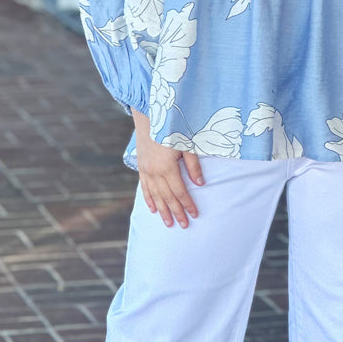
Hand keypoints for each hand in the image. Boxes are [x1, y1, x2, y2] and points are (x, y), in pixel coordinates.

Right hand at [132, 110, 205, 227]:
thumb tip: (201, 183)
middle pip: (167, 197)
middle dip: (176, 212)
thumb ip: (193, 164)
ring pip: (155, 195)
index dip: (188, 204)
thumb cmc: (172, 128)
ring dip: (162, 210)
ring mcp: (146, 170)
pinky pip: (145, 187)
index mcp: (167, 166)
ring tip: (168, 223)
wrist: (148, 116)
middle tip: (184, 225)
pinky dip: (149, 199)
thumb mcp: (186, 143)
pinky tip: (153, 209)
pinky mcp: (141, 167)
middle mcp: (154, 171)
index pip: (180, 191)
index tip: (195, 214)